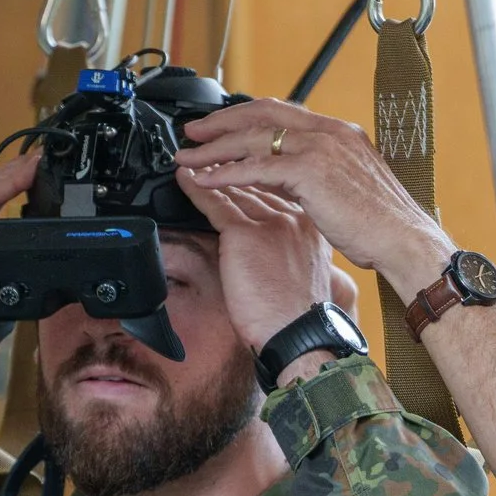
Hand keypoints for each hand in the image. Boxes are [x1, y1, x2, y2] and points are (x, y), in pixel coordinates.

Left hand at [175, 173, 336, 355]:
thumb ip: (286, 253)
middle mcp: (295, 218)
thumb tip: (263, 252)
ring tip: (195, 163)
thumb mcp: (299, 275)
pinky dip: (197, 190)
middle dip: (232, 173)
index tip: (239, 173)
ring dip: (212, 175)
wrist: (299, 335)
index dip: (254, 181)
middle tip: (210, 160)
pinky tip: (184, 179)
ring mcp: (272, 223)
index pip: (277, 193)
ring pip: (235, 191)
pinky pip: (215, 204)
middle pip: (256, 186)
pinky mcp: (246, 235)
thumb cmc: (296, 317)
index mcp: (310, 227)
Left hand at [177, 100, 454, 298]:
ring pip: (254, 138)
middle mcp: (329, 132)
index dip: (245, 117)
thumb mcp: (344, 190)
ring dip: (215, 147)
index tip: (219, 125)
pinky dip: (226, 172)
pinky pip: (256, 168)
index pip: (282, 112)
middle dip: (221, 121)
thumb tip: (287, 180)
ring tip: (187, 156)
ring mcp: (320, 148)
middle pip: (262, 114)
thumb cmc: (379, 226)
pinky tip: (204, 179)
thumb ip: (314, 177)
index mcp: (338, 133)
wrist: (402, 240)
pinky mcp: (310, 172)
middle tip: (191, 131)